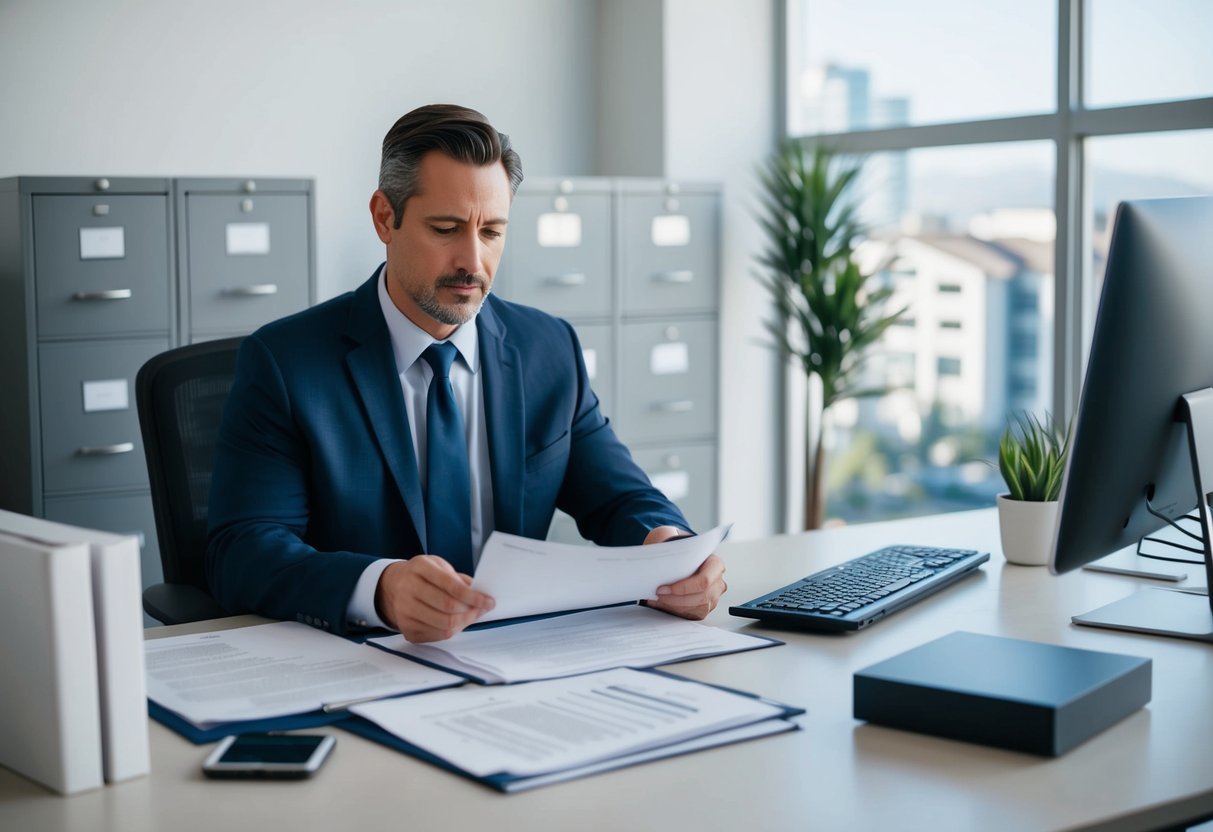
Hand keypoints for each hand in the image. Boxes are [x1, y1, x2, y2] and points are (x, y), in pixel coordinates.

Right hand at [374, 555, 494, 642]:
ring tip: (471, 615)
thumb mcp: (438, 565)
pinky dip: (452, 631)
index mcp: (420, 568)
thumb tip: (480, 595)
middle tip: (482, 609)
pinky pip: (436, 636)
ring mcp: (405, 611)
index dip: (474, 597)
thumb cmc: (421, 575)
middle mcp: (408, 589)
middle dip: (471, 611)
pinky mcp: (406, 628)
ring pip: (444, 625)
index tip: (488, 601)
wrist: (392, 585)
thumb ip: (459, 579)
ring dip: (464, 622)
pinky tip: (456, 622)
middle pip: (448, 608)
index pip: (452, 586)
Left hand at [641, 527, 726, 619]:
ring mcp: (713, 597)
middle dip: (674, 599)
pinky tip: (662, 604)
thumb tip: (657, 549)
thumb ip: (667, 539)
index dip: (681, 588)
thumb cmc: (679, 551)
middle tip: (656, 595)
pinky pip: (691, 615)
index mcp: (715, 563)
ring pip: (695, 608)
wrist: (681, 560)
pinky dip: (675, 611)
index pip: (703, 581)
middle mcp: (718, 582)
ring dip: (673, 606)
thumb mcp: (673, 539)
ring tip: (656, 599)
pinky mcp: (705, 607)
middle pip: (699, 598)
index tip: (661, 588)